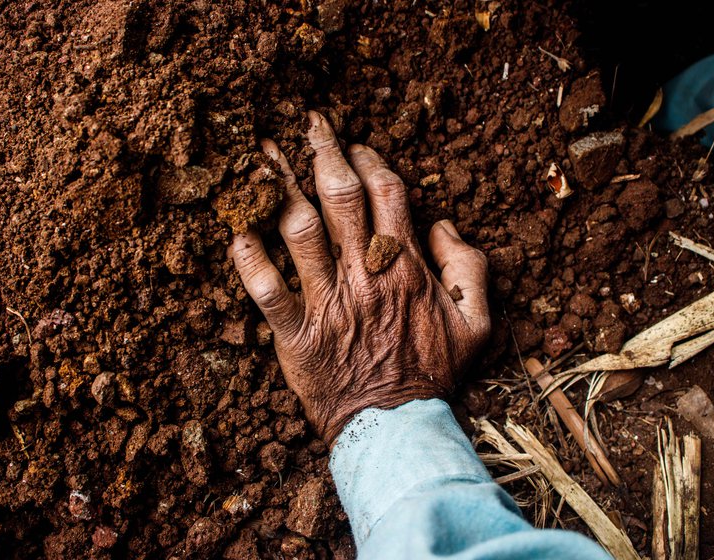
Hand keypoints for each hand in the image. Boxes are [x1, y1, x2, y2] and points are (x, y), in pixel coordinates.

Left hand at [230, 111, 489, 443]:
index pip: (386, 193)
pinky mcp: (295, 333)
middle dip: (324, 151)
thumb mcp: (476, 322)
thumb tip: (441, 225)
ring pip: (300, 231)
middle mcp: (363, 274)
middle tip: (310, 124)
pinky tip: (236, 232)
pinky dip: (248, 261)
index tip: (357, 145)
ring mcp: (326, 302)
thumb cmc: (432, 373)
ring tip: (266, 158)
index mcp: (405, 266)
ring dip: (281, 189)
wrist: (395, 426)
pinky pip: (266, 291)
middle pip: (340, 196)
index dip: (370, 160)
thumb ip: (470, 267)